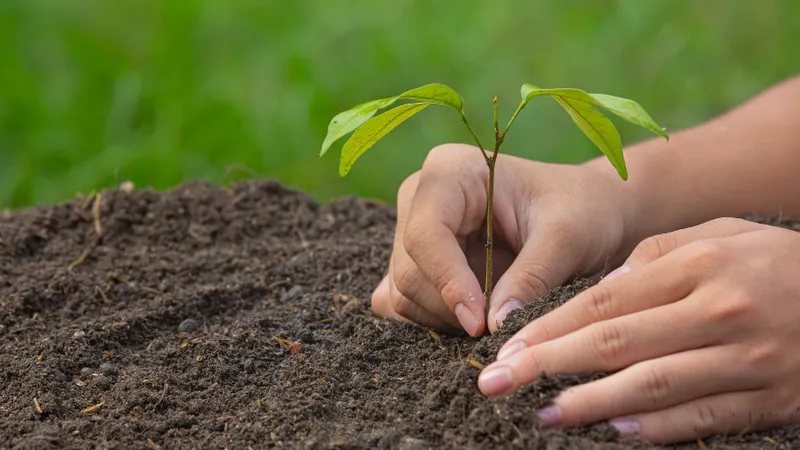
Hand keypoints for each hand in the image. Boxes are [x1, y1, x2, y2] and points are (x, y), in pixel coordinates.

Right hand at [371, 144, 631, 335]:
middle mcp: (420, 197)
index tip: (481, 323)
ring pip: (405, 294)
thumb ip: (531, 278)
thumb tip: (495, 325)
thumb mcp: (568, 239)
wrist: (588, 211)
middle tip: (503, 323)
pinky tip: (480, 316)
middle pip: (410, 270)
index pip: (426, 235)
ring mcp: (412, 230)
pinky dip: (440, 321)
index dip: (448, 283)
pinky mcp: (415, 262)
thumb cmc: (581, 210)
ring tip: (500, 313)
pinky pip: (407, 305)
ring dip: (449, 319)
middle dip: (453, 307)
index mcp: (450, 172)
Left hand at [478, 217, 799, 442]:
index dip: (550, 327)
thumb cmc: (771, 260)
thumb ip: (655, 254)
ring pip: (653, 385)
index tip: (508, 346)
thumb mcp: (718, 234)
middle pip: (617, 342)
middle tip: (499, 382)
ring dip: (590, 403)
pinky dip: (655, 429)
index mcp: (699, 264)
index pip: (605, 299)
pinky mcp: (771, 398)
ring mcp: (749, 358)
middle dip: (548, 365)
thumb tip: (599, 288)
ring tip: (542, 412)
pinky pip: (702, 418)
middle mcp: (720, 310)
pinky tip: (612, 432)